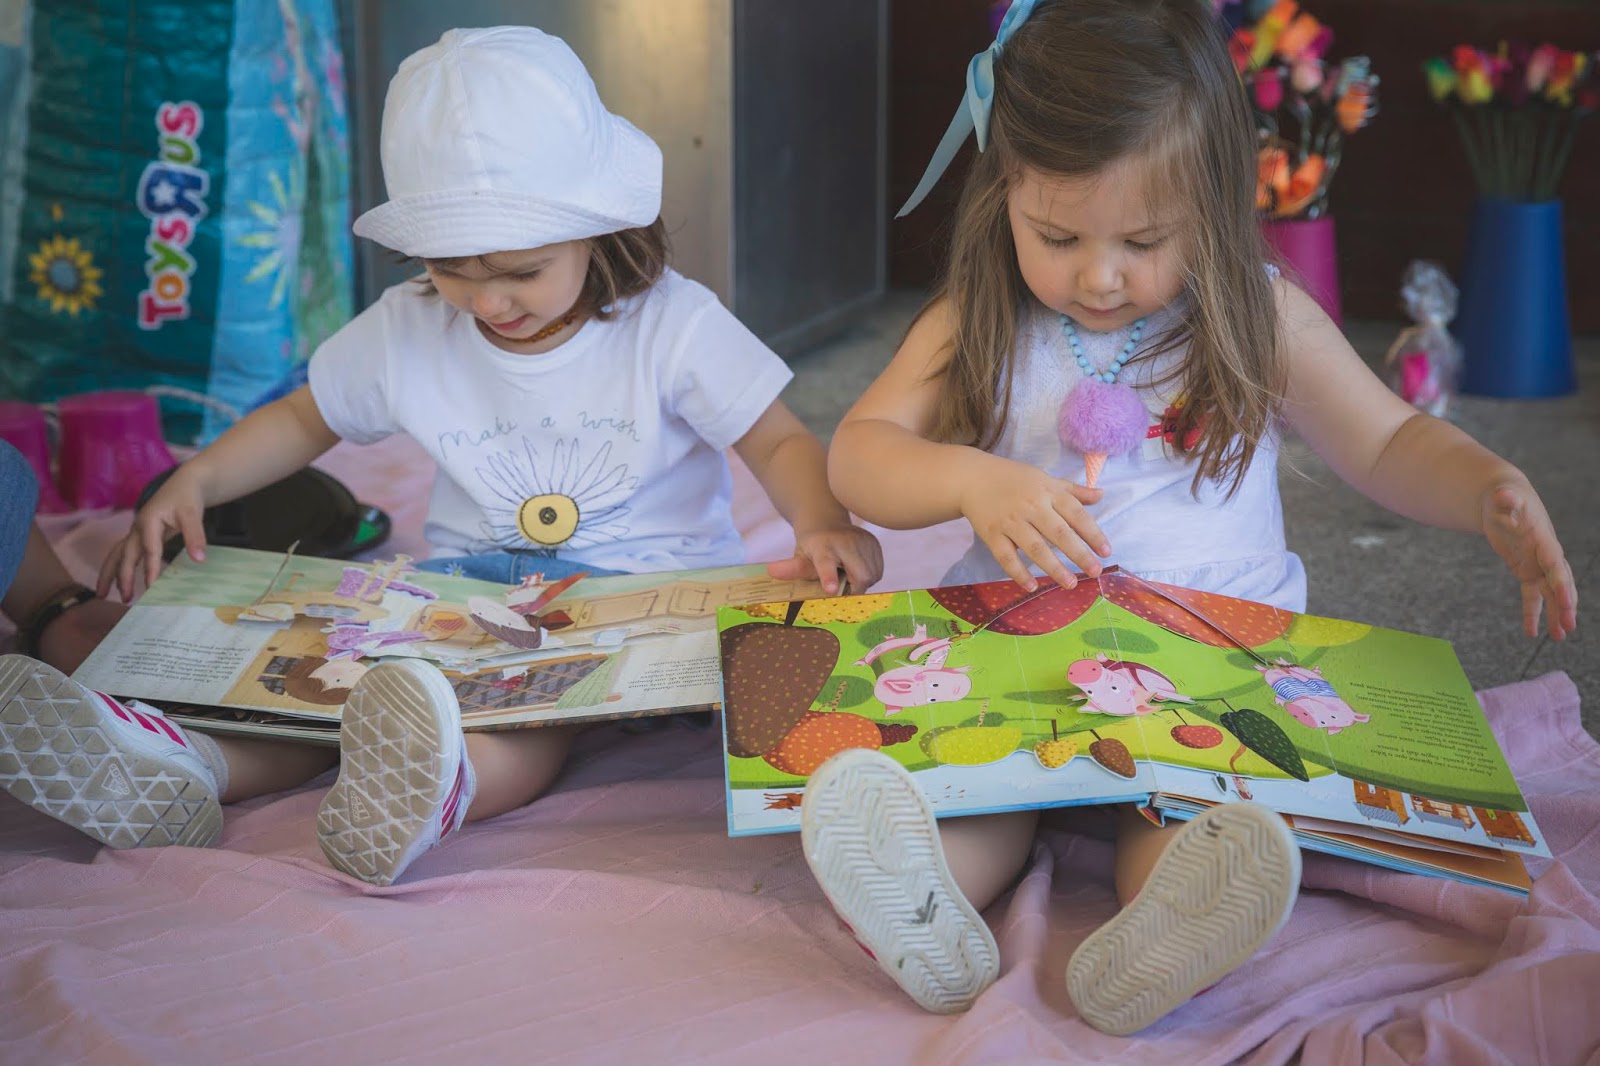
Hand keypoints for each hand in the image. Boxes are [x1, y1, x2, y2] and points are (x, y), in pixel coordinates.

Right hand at [97, 466, 208, 601]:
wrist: (184, 483)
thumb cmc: (187, 497)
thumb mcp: (193, 514)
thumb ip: (195, 536)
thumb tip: (199, 559)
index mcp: (148, 521)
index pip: (149, 550)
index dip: (150, 568)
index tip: (151, 588)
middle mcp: (137, 528)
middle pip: (125, 555)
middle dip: (122, 577)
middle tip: (124, 599)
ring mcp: (136, 532)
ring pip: (117, 554)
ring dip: (109, 574)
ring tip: (101, 594)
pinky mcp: (139, 535)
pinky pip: (124, 554)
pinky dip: (119, 567)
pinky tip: (118, 582)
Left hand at [766, 523, 883, 595]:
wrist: (825, 522)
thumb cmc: (810, 547)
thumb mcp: (799, 557)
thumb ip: (791, 568)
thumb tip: (771, 571)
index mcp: (822, 546)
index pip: (826, 563)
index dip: (828, 576)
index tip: (830, 589)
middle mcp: (846, 541)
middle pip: (860, 576)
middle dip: (855, 589)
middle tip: (842, 587)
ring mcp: (864, 540)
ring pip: (872, 576)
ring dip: (861, 583)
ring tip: (847, 574)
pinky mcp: (875, 543)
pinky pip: (878, 571)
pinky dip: (868, 576)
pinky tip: (856, 568)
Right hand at [958, 454, 1109, 590]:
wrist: (972, 477)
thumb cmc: (1014, 479)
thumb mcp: (1046, 479)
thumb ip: (1073, 490)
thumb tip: (1101, 494)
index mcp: (1048, 492)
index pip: (1076, 514)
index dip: (1093, 533)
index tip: (1106, 552)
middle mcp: (1032, 507)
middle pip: (1059, 533)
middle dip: (1079, 554)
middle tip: (1095, 572)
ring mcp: (1011, 521)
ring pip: (1035, 548)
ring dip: (1054, 567)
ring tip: (1070, 583)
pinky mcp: (992, 534)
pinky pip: (1006, 557)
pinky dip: (1018, 572)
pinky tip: (1031, 586)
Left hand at [1481, 480, 1576, 639]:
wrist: (1505, 499)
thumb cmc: (1504, 497)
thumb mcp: (1502, 497)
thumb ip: (1507, 500)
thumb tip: (1505, 495)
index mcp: (1543, 539)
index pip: (1555, 564)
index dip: (1561, 583)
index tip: (1568, 603)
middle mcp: (1545, 554)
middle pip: (1559, 582)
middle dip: (1565, 605)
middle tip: (1570, 626)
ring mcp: (1538, 564)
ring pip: (1550, 593)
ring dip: (1555, 614)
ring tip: (1560, 636)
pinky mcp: (1527, 571)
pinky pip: (1532, 596)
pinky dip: (1532, 613)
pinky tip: (1532, 632)